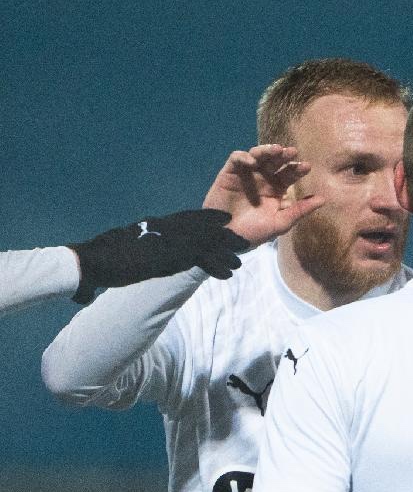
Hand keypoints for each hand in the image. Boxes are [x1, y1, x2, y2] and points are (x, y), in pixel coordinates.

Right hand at [67, 209, 249, 302]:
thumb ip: (142, 244)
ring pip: (206, 243)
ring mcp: (167, 241)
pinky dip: (215, 267)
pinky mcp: (168, 257)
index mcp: (155, 223)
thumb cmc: (100, 255)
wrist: (91, 261)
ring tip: (240, 262)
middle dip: (223, 236)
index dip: (208, 217)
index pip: (187, 217)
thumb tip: (148, 256)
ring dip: (224, 253)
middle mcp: (164, 228)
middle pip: (202, 229)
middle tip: (242, 241)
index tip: (224, 218)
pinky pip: (200, 260)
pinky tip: (228, 274)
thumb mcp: (126, 243)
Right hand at [203, 144, 322, 246]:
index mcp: (276, 190)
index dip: (297, 170)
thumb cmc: (253, 233)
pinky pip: (236, 159)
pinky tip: (251, 161)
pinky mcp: (229, 173)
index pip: (290, 175)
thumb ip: (300, 210)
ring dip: (266, 150)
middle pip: (275, 162)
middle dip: (284, 156)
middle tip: (292, 152)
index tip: (306, 167)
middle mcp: (263, 179)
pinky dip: (244, 157)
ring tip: (276, 149)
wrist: (224, 237)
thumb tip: (323, 199)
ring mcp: (247, 175)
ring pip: (258, 156)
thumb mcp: (280, 223)